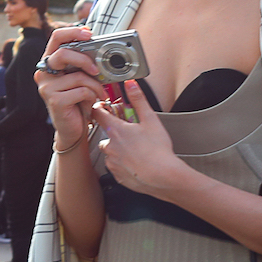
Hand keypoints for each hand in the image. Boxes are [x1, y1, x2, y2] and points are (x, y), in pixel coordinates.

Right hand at [38, 25, 101, 147]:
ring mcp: (46, 87)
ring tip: (99, 92)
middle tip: (97, 70)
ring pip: (77, 76)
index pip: (56, 37)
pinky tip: (93, 102)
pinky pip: (81, 91)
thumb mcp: (80, 78)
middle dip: (84, 60)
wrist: (73, 129)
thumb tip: (99, 49)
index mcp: (50, 63)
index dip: (72, 32)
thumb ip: (83, 64)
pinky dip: (93, 95)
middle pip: (62, 54)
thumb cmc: (78, 101)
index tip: (89, 34)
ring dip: (94, 85)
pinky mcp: (54, 101)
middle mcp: (43, 73)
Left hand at [91, 82, 185, 196]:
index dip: (100, 108)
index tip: (105, 108)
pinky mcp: (117, 176)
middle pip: (105, 135)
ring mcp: (112, 163)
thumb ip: (138, 100)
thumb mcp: (150, 119)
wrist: (163, 177)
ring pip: (110, 152)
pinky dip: (123, 164)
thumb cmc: (158, 151)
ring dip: (119, 149)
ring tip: (136, 150)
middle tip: (131, 134)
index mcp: (116, 131)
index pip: (98, 114)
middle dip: (115, 133)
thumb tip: (131, 85)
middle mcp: (110, 147)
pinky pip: (116, 167)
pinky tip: (137, 163)